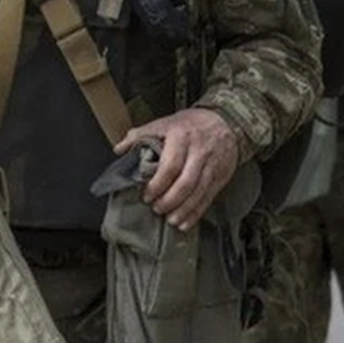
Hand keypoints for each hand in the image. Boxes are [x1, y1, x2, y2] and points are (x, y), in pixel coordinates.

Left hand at [113, 108, 238, 230]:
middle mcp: (199, 151)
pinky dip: (196, 212)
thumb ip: (141, 134)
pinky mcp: (220, 176)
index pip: (170, 165)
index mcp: (182, 137)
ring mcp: (212, 165)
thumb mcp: (165, 123)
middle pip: (186, 182)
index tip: (147, 195)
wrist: (224, 121)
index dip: (158, 184)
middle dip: (170, 200)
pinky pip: (208, 197)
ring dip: (183, 210)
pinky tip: (185, 222)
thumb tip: (120, 149)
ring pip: (199, 192)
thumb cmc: (190, 124)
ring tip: (170, 219)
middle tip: (157, 209)